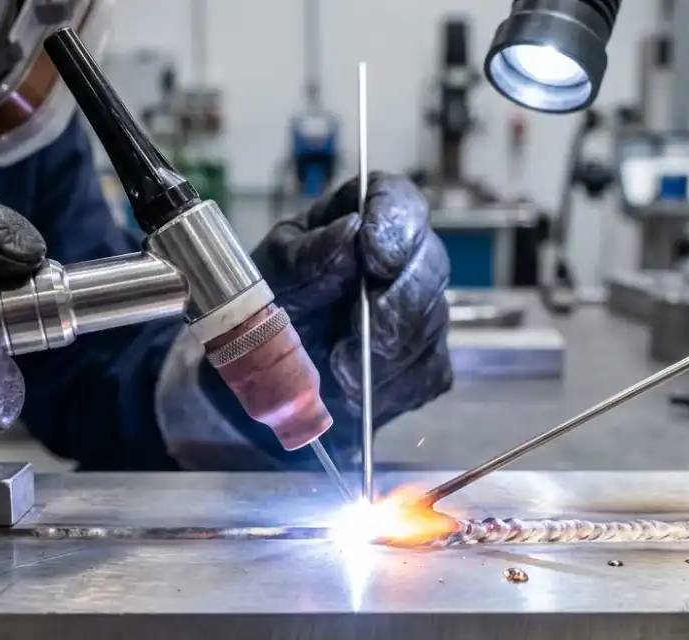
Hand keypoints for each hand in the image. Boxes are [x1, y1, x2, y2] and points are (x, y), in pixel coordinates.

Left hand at [156, 172, 451, 467]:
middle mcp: (401, 260)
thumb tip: (351, 233)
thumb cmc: (263, 307)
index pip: (399, 200)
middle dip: (398, 298)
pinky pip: (427, 373)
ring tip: (340, 369)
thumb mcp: (269, 275)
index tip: (373, 255)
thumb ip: (306, 256)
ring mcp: (419, 312)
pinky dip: (393, 386)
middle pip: (428, 264)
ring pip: (430, 323)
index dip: (395, 223)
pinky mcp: (422, 363)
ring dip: (388, 351)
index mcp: (361, 218)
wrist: (258, 372)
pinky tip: (357, 391)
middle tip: (360, 325)